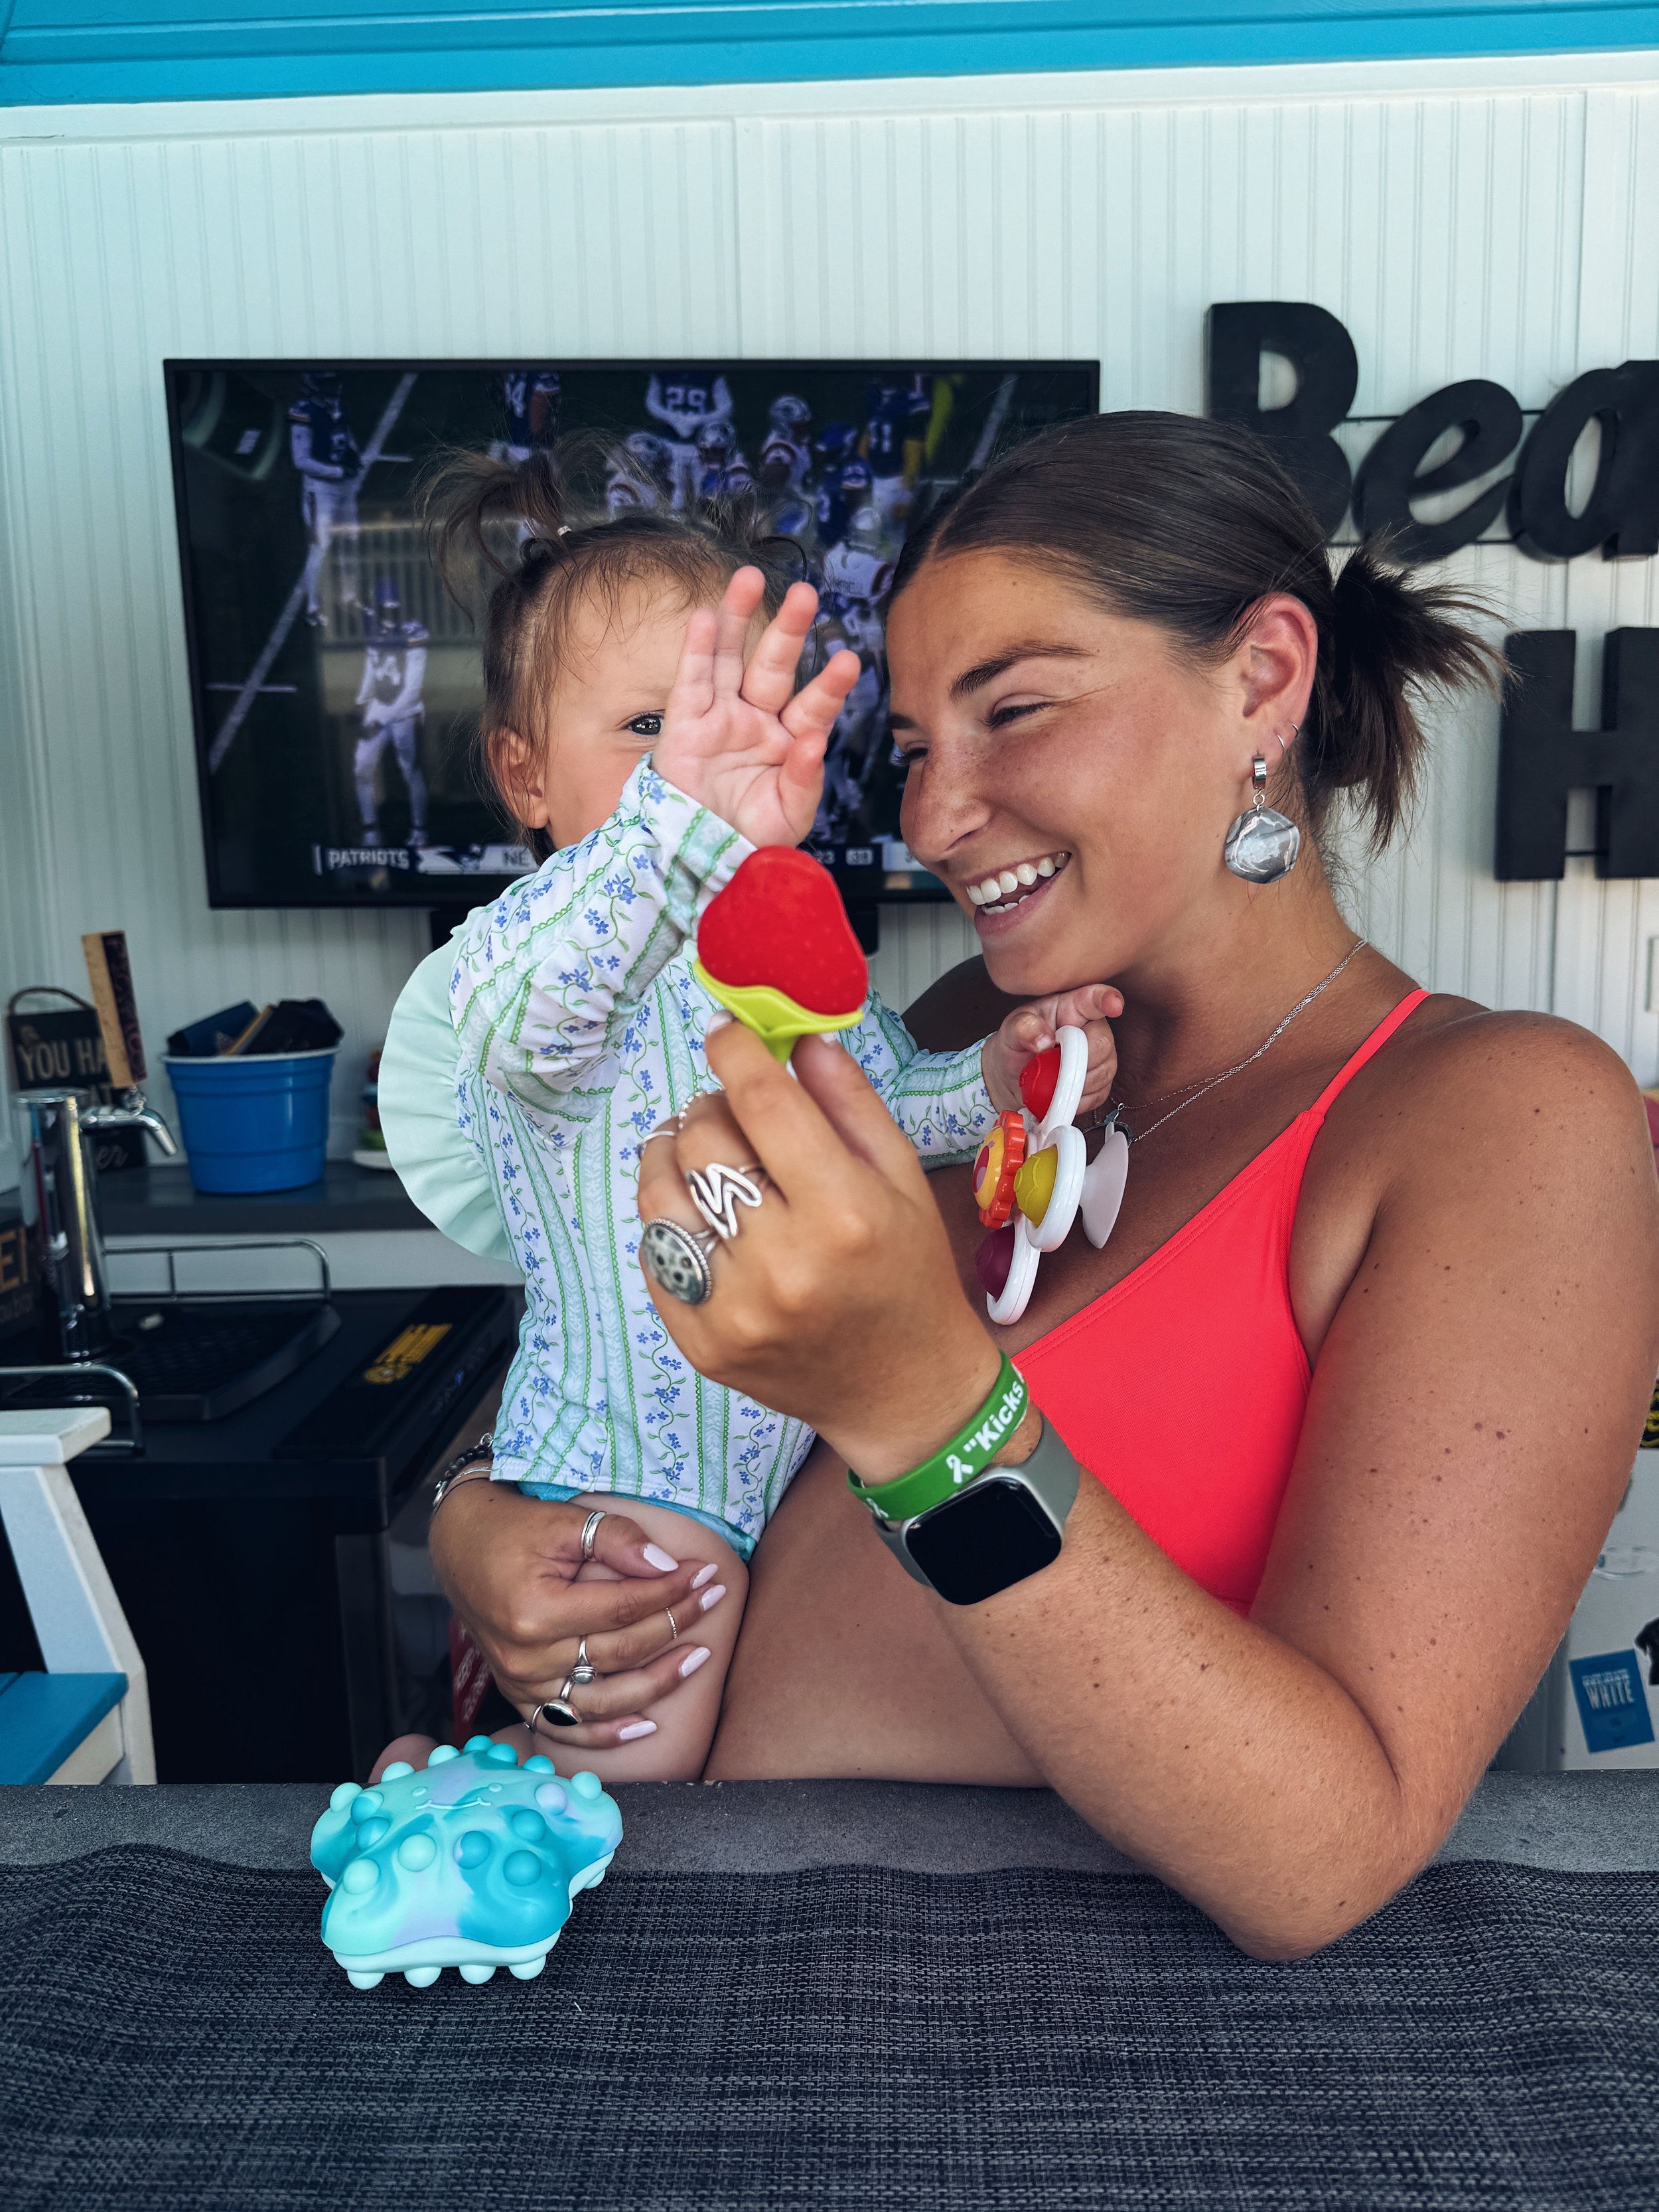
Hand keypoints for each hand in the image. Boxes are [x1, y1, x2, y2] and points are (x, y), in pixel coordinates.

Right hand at [428, 1480, 723, 1749]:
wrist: (461, 1548)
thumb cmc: (512, 1530)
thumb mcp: (563, 1520)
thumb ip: (615, 1539)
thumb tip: (667, 1566)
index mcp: (535, 1611)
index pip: (622, 1608)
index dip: (670, 1592)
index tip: (705, 1574)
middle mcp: (526, 1657)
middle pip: (620, 1651)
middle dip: (675, 1624)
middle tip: (713, 1599)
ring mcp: (521, 1683)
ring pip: (603, 1699)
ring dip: (658, 1683)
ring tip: (699, 1658)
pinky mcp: (519, 1696)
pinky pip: (567, 1727)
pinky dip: (607, 1734)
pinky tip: (645, 1725)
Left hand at [637, 1019, 999, 1481]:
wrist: (904, 1389)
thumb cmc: (908, 1275)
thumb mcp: (901, 1178)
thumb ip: (848, 1101)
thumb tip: (797, 1037)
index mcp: (843, 1213)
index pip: (763, 1104)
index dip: (734, 1052)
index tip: (724, 1031)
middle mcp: (783, 1264)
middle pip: (703, 1143)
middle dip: (709, 1106)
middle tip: (727, 1108)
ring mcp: (734, 1310)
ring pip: (660, 1195)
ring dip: (670, 1155)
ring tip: (698, 1151)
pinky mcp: (701, 1343)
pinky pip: (655, 1253)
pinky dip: (671, 1220)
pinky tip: (704, 1217)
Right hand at [652, 567, 860, 847]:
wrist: (701, 863)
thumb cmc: (751, 840)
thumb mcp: (790, 817)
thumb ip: (805, 780)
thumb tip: (814, 742)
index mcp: (790, 743)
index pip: (813, 707)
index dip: (829, 686)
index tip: (847, 661)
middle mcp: (757, 722)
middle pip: (772, 666)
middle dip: (787, 630)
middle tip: (804, 593)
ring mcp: (720, 721)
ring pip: (729, 660)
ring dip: (737, 618)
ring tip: (748, 577)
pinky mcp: (684, 728)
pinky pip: (691, 683)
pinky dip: (696, 651)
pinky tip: (706, 618)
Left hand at [981, 983, 1122, 1114]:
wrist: (1013, 1077)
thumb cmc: (1017, 1045)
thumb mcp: (1011, 1030)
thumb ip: (1023, 1028)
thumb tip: (1044, 1040)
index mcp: (1072, 1007)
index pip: (1095, 998)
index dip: (1107, 999)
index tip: (1113, 1004)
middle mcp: (1093, 1029)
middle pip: (1102, 1044)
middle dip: (1076, 1061)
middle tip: (1050, 1065)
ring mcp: (1102, 1057)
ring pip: (1103, 1072)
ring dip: (1073, 1084)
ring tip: (1049, 1080)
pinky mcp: (1102, 1082)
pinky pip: (1098, 1094)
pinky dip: (1075, 1100)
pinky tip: (1059, 1094)